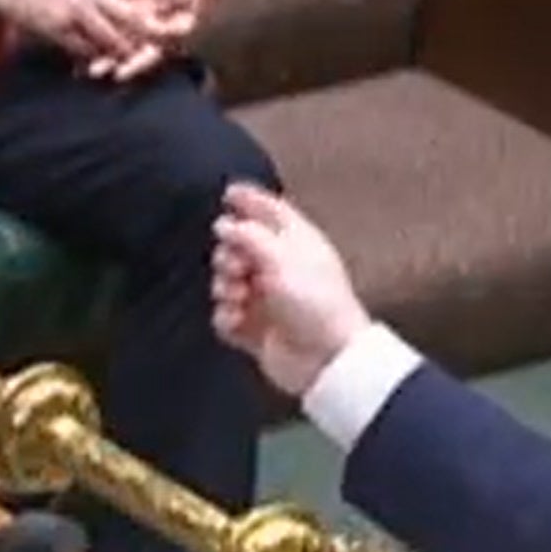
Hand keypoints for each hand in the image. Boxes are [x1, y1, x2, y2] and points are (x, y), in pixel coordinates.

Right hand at [0, 0, 191, 67]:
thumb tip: (124, 0)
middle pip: (133, 16)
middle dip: (154, 33)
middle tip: (172, 44)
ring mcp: (76, 11)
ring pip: (112, 39)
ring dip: (124, 55)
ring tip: (133, 67)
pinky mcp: (58, 28)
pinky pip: (84, 51)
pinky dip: (93, 62)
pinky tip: (95, 70)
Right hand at [210, 183, 369, 398]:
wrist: (326, 358)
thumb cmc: (314, 301)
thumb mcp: (281, 258)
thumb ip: (248, 235)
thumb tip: (223, 224)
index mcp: (296, 243)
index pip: (270, 211)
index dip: (249, 199)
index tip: (227, 193)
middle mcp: (280, 267)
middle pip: (238, 246)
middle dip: (228, 255)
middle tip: (237, 268)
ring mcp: (266, 299)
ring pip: (227, 280)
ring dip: (225, 287)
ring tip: (239, 297)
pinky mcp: (254, 329)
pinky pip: (225, 315)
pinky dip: (226, 316)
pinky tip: (237, 321)